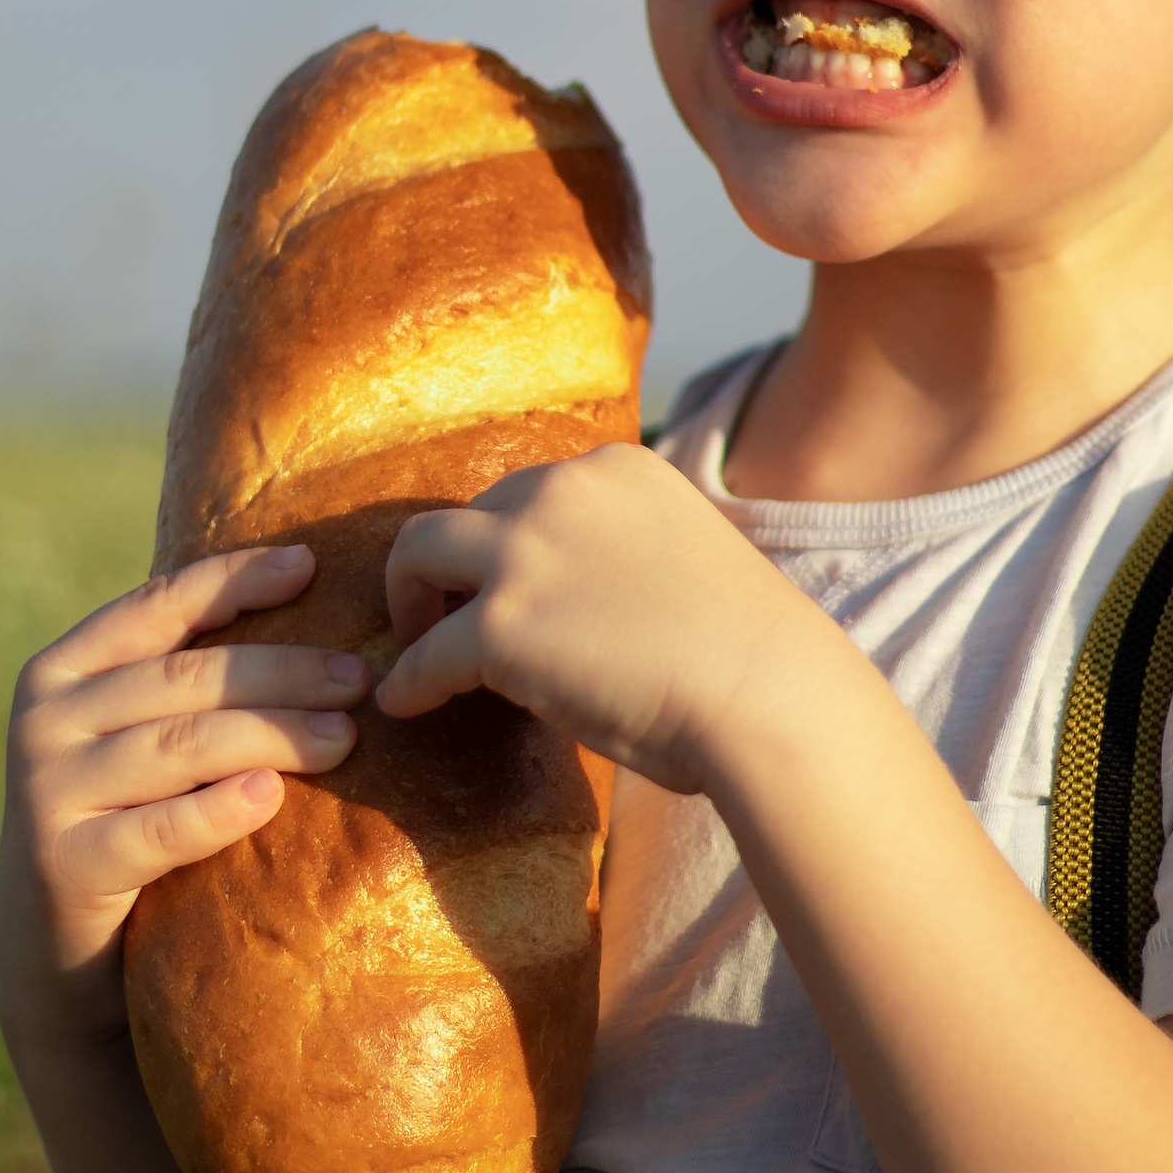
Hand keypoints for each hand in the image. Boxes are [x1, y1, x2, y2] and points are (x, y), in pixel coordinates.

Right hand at [0, 545, 368, 1047]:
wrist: (53, 953)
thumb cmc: (120, 825)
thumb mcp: (131, 742)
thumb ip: (181, 687)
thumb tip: (309, 614)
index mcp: (61, 670)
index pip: (158, 607)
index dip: (234, 580)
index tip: (310, 566)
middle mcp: (44, 719)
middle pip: (186, 678)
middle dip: (283, 670)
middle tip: (360, 677)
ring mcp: (49, 791)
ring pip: (183, 745)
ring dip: (273, 734)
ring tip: (344, 736)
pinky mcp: (66, 865)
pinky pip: (161, 829)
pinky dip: (220, 809)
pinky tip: (271, 796)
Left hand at [373, 442, 838, 793]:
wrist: (768, 697)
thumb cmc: (750, 655)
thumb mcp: (686, 559)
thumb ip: (623, 556)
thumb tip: (575, 610)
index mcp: (617, 468)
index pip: (533, 491)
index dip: (511, 540)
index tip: (504, 579)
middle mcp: (562, 489)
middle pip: (469, 513)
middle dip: (452, 562)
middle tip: (442, 610)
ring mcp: (525, 553)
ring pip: (418, 551)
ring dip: (408, 596)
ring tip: (413, 640)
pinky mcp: (499, 626)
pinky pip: (425, 654)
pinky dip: (408, 681)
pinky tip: (404, 704)